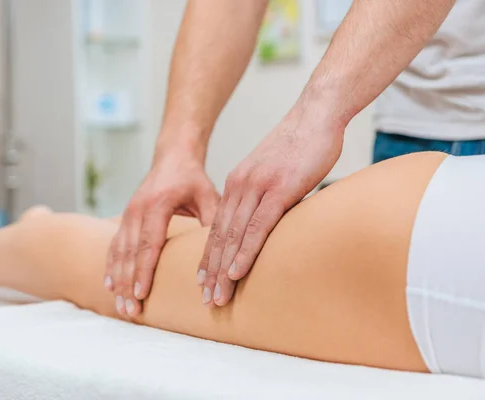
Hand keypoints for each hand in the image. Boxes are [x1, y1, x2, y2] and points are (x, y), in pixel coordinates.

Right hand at [106, 151, 218, 316]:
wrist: (173, 157)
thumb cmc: (193, 178)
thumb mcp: (208, 195)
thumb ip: (212, 222)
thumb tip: (221, 254)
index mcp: (157, 204)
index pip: (149, 243)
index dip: (144, 270)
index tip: (141, 294)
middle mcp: (137, 209)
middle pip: (129, 253)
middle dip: (128, 284)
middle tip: (130, 311)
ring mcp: (128, 213)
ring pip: (118, 252)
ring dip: (118, 281)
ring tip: (120, 307)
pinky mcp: (125, 218)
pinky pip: (114, 246)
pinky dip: (111, 267)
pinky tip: (109, 285)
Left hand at [197, 112, 343, 306]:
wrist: (316, 115)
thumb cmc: (300, 146)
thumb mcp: (274, 174)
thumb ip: (266, 198)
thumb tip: (269, 223)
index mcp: (237, 183)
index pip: (218, 227)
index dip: (209, 257)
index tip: (203, 281)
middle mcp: (240, 186)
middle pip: (220, 236)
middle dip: (211, 271)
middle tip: (205, 299)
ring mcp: (258, 187)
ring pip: (234, 236)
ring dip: (223, 270)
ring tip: (218, 296)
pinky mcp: (279, 189)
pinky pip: (258, 226)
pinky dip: (245, 251)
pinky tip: (237, 272)